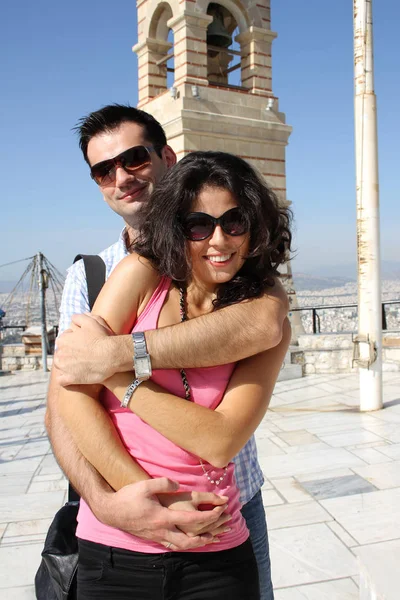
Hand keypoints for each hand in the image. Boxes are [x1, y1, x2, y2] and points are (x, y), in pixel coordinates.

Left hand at [54, 314, 116, 384]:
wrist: (111, 355)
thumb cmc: (102, 338)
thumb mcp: (91, 321)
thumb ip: (79, 318)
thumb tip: (72, 318)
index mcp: (63, 340)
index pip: (63, 340)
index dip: (73, 340)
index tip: (82, 343)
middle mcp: (60, 354)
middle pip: (61, 353)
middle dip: (68, 353)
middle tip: (81, 354)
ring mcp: (64, 367)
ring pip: (60, 366)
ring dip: (66, 365)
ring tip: (78, 364)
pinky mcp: (70, 379)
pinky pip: (62, 380)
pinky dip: (65, 379)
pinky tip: (73, 376)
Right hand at [96, 478, 227, 550]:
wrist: (111, 511)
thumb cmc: (128, 497)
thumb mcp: (145, 485)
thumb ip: (163, 483)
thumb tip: (177, 483)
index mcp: (163, 517)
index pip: (190, 520)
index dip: (207, 517)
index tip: (219, 512)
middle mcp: (161, 530)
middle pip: (188, 540)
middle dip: (205, 537)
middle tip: (219, 532)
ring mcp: (156, 535)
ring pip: (180, 545)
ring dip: (196, 543)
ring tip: (209, 540)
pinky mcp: (152, 537)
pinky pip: (171, 545)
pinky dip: (184, 544)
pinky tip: (189, 542)